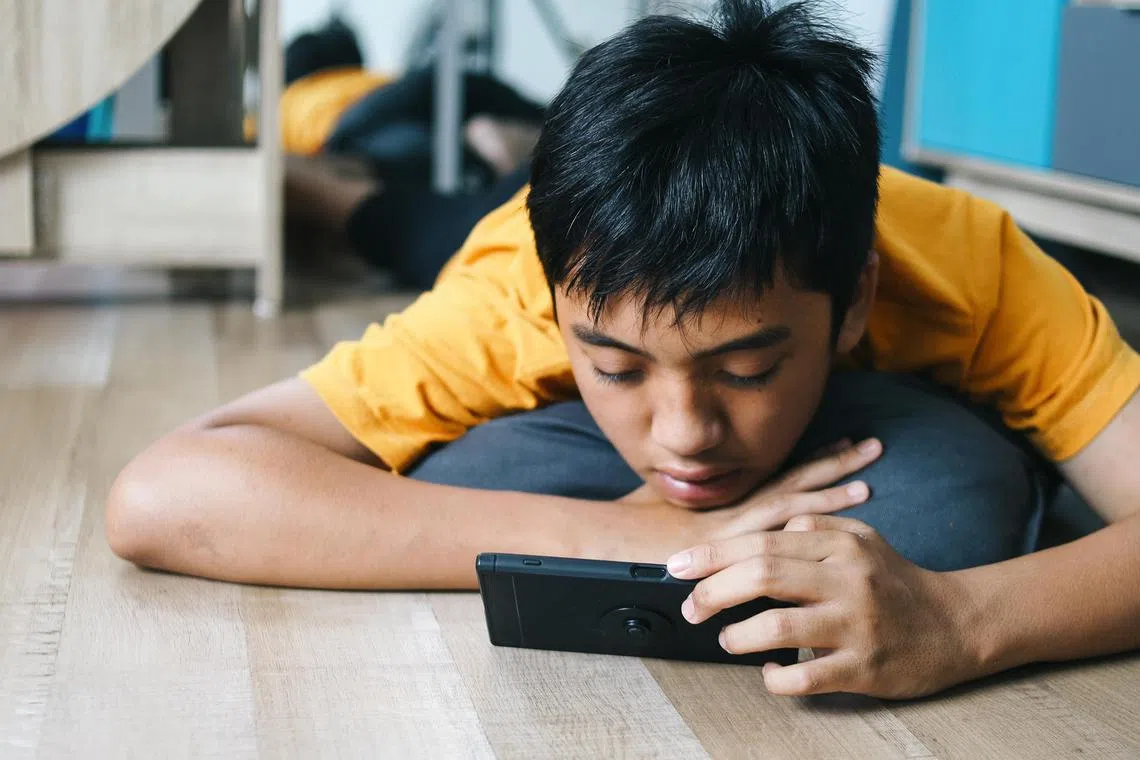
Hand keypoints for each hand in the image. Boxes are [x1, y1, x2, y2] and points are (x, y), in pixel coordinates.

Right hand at [614, 438, 882, 561]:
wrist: (599, 537)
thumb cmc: (626, 525)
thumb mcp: (667, 507)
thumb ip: (695, 505)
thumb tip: (709, 503)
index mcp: (724, 494)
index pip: (779, 473)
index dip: (815, 460)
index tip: (846, 444)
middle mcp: (731, 505)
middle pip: (792, 481)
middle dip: (834, 466)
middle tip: (872, 447)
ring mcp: (728, 526)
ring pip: (787, 504)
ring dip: (827, 496)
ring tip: (865, 485)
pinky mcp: (718, 547)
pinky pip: (766, 537)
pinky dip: (796, 531)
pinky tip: (824, 530)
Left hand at [666, 515, 974, 698]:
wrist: (958, 625)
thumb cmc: (897, 581)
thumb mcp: (862, 539)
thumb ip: (816, 526)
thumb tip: (775, 527)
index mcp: (840, 545)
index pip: (761, 543)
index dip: (712, 555)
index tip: (678, 567)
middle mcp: (847, 580)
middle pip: (761, 575)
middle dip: (712, 591)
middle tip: (690, 607)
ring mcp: (856, 625)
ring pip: (776, 627)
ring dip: (737, 636)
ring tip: (727, 639)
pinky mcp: (864, 668)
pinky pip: (804, 677)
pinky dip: (774, 678)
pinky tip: (769, 673)